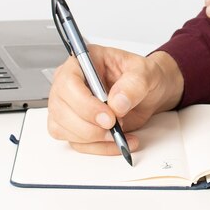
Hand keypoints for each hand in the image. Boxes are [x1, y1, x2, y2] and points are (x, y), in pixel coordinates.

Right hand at [47, 47, 183, 154]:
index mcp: (82, 62)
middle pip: (60, 109)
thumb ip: (133, 85)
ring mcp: (69, 106)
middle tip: (115, 126)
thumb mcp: (146, 72)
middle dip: (89, 125)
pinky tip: (118, 141)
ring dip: (93, 138)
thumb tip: (117, 103)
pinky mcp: (74, 125)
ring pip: (64, 129)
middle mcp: (70, 83)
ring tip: (120, 134)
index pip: (68, 82)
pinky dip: (99, 147)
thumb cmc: (142, 76)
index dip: (85, 103)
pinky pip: (77, 143)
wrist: (149, 92)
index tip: (108, 117)